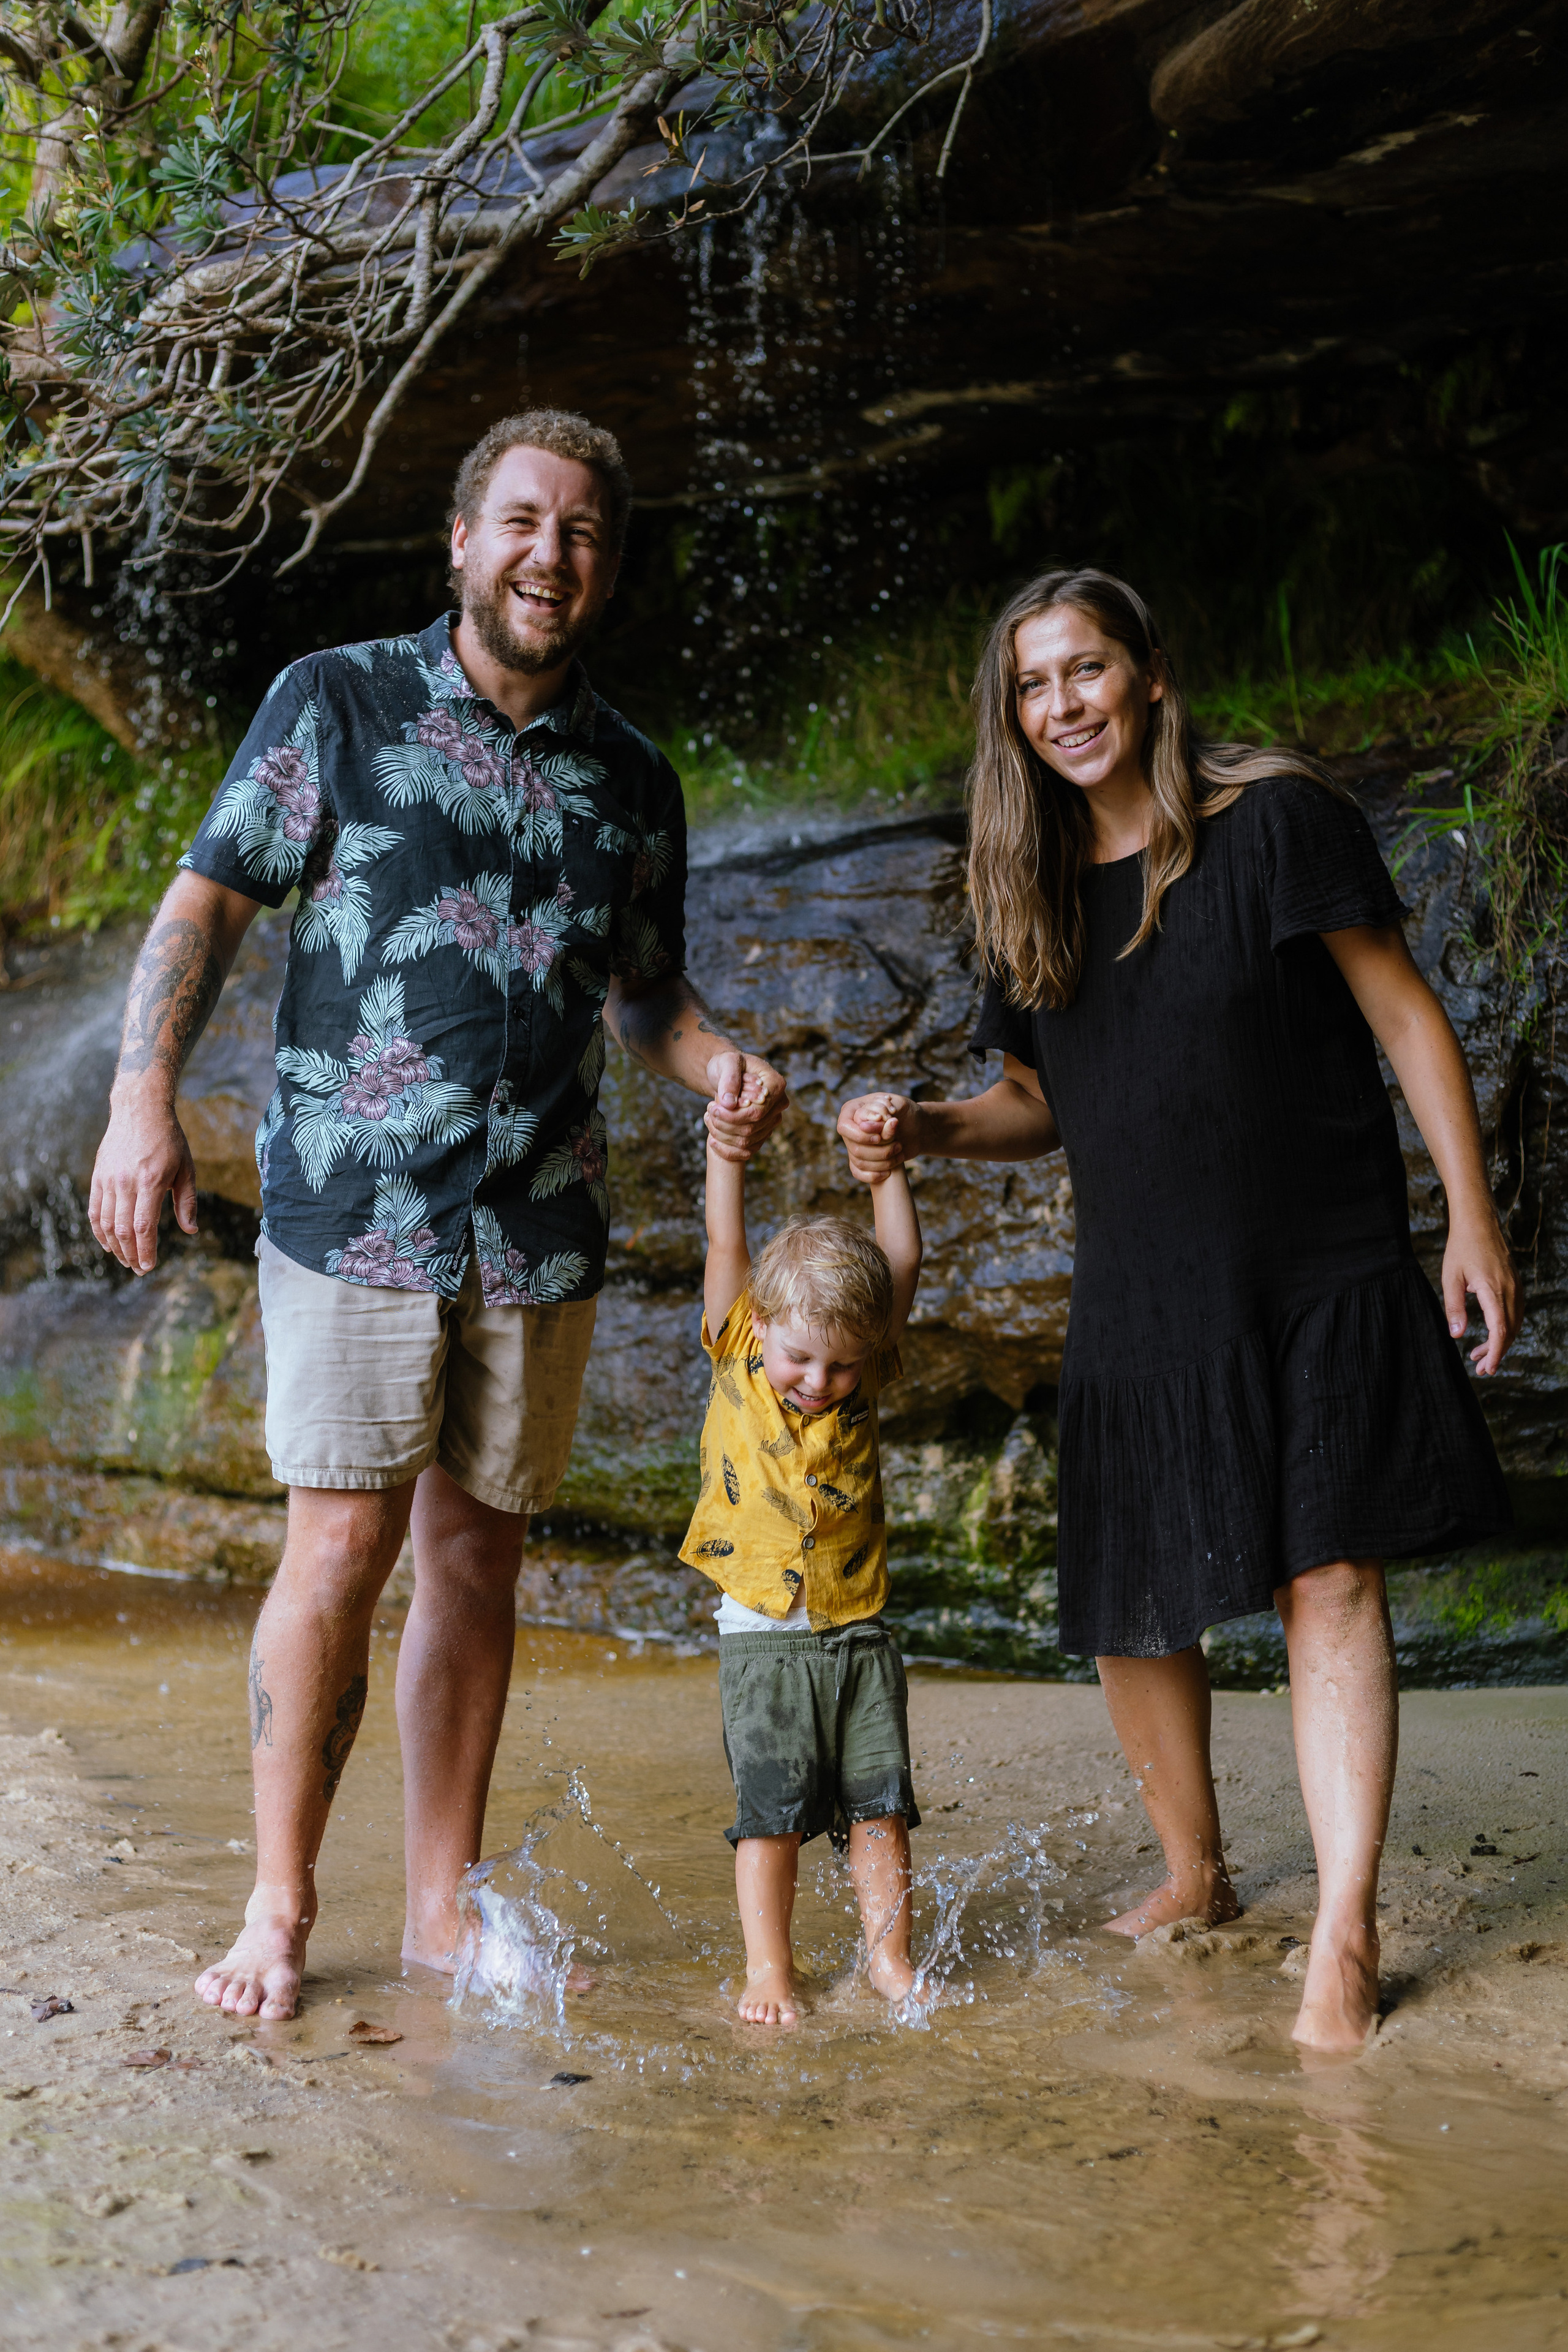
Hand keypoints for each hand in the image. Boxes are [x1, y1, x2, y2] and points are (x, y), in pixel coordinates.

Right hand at [89, 1093, 198, 1274]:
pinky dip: (99, 1230)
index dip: (145, 1250)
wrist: (139, 1110)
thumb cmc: (168, 1140)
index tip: (149, 1266)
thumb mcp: (186, 1169)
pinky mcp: (98, 1177)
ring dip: (115, 1246)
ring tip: (126, 1259)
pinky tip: (108, 1243)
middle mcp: (125, 1183)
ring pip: (106, 1223)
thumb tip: (190, 1230)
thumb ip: (186, 1202)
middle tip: (139, 1269)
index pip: (143, 1226)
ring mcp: (108, 1180)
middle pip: (122, 1230)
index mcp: (150, 1182)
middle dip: (131, 1254)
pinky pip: (94, 1210)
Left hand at [705, 1050, 786, 1162]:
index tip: (712, 1108)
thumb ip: (729, 1079)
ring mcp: (772, 1121)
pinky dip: (727, 1150)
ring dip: (722, 1135)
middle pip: (751, 1128)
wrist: (727, 1074)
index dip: (732, 1115)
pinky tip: (712, 1140)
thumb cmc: (728, 1065)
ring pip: (747, 1141)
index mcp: (776, 1085)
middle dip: (724, 1125)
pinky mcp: (763, 1133)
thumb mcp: (727, 1063)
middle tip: (709, 1112)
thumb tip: (729, 1103)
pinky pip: (747, 1151)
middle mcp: (779, 1105)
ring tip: (709, 1118)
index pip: (757, 1111)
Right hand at [837, 1092, 920, 1183]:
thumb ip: (883, 1109)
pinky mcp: (862, 1158)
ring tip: (899, 1151)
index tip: (881, 1136)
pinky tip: (887, 1173)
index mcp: (852, 1110)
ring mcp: (854, 1144)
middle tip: (898, 1145)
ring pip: (859, 1161)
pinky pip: (858, 1172)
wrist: (916, 1126)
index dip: (862, 1135)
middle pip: (854, 1148)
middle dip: (879, 1150)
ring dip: (882, 1161)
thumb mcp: (898, 1104)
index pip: (845, 1127)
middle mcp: (850, 1128)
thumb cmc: (906, 1112)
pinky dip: (873, 1175)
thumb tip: (865, 1125)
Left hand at [1442, 1213, 1521, 1375]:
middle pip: (1509, 1331)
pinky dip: (1505, 1328)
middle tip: (1480, 1369)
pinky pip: (1515, 1313)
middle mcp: (1510, 1290)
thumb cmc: (1461, 1248)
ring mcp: (1515, 1287)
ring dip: (1500, 1342)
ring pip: (1514, 1324)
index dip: (1495, 1352)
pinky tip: (1490, 1335)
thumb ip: (1454, 1308)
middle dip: (1496, 1353)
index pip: (1500, 1330)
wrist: (1478, 1223)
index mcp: (1493, 1290)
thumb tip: (1457, 1336)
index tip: (1488, 1369)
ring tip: (1478, 1356)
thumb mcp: (1450, 1278)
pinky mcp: (1515, 1284)